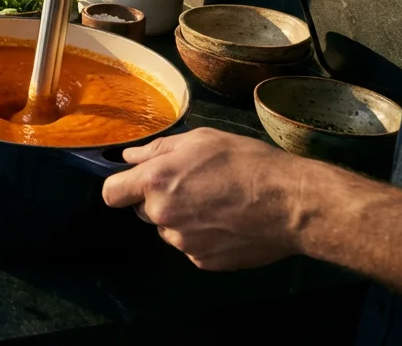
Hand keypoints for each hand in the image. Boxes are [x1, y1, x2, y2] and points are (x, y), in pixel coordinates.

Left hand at [101, 128, 305, 270]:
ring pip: (168, 229)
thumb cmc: (246, 162)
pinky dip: (202, 237)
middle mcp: (162, 215)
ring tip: (216, 204)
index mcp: (156, 182)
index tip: (136, 184)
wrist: (290, 203)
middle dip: (159, 200)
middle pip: (143, 211)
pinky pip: (191, 247)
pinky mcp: (202, 261)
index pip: (111, 193)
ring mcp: (182, 242)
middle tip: (193, 186)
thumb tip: (130, 157)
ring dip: (181, 219)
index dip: (121, 188)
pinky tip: (227, 222)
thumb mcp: (201, 139)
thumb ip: (158, 149)